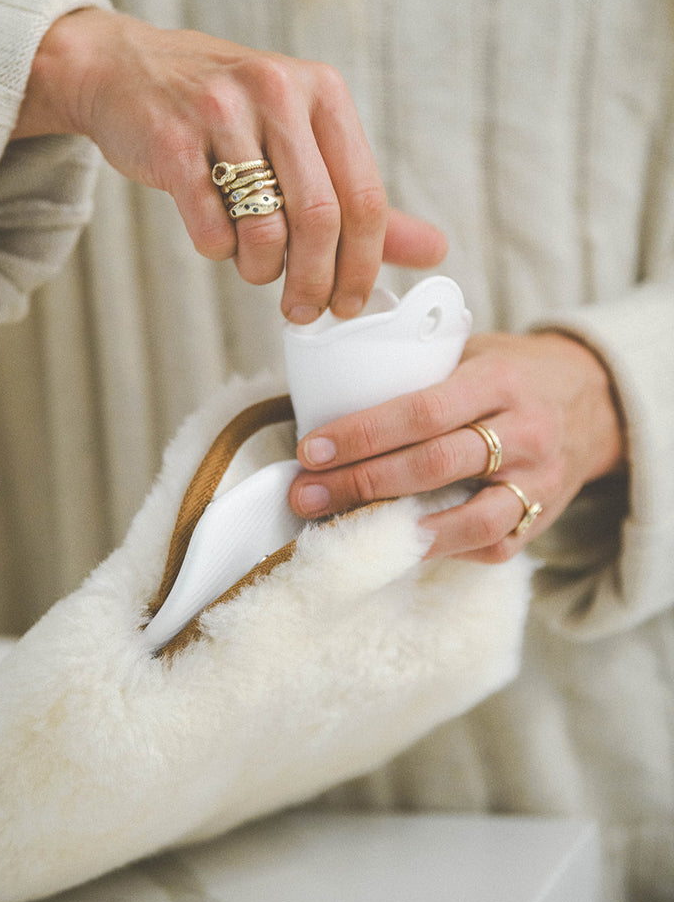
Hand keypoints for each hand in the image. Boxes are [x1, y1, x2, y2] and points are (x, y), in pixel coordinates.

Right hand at [13, 8, 446, 321]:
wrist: (127, 72)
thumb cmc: (226, 116)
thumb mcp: (301, 138)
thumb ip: (359, 197)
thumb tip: (435, 250)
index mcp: (323, 92)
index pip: (365, 197)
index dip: (364, 265)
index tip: (351, 305)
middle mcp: (278, 92)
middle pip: (320, 218)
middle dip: (316, 283)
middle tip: (304, 312)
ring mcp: (221, 111)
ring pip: (265, 228)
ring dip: (262, 269)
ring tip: (254, 266)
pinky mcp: (172, 140)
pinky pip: (210, 227)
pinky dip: (218, 251)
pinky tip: (216, 236)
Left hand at [289, 331, 625, 561]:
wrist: (595, 400)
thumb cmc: (512, 372)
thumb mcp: (474, 351)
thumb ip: (419, 371)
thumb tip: (326, 397)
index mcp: (498, 380)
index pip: (423, 411)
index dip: (363, 434)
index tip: (312, 449)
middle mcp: (525, 432)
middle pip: (435, 466)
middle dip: (361, 483)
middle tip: (306, 494)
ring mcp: (538, 482)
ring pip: (469, 518)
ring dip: (399, 530)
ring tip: (343, 531)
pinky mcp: (543, 519)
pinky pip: (492, 546)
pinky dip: (442, 551)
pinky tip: (396, 547)